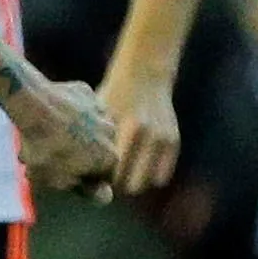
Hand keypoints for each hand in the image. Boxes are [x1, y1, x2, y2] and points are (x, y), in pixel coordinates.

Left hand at [12, 75, 120, 200]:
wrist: (32, 106)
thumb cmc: (44, 148)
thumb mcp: (59, 181)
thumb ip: (86, 190)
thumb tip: (105, 196)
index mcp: (110, 157)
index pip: (101, 176)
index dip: (80, 178)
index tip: (59, 175)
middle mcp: (112, 132)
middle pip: (95, 149)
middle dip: (77, 155)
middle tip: (48, 157)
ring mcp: (100, 109)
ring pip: (87, 127)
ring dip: (72, 133)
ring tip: (44, 137)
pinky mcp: (85, 91)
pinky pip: (77, 106)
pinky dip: (66, 112)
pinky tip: (47, 116)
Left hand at [97, 69, 182, 195]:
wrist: (144, 74)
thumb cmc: (112, 97)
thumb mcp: (97, 115)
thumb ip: (92, 143)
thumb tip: (84, 180)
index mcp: (124, 129)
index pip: (112, 175)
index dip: (101, 180)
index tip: (95, 175)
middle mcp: (145, 135)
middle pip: (130, 185)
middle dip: (118, 185)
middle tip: (109, 176)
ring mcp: (162, 139)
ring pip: (146, 183)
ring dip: (135, 181)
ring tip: (124, 170)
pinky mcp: (173, 141)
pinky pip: (161, 177)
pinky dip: (150, 176)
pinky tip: (138, 165)